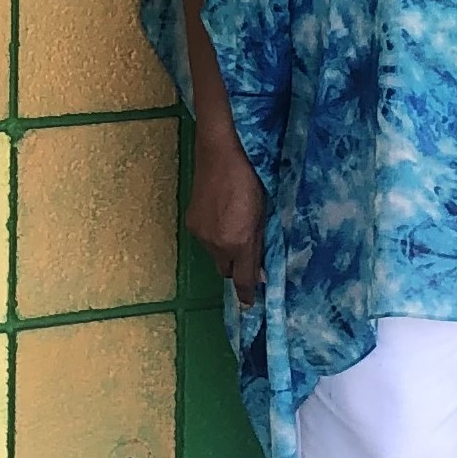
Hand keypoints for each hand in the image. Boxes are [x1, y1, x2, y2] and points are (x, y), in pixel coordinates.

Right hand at [186, 131, 267, 307]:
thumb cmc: (253, 179)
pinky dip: (214, 236)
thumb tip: (260, 270)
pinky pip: (205, 240)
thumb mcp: (265, 213)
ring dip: (225, 250)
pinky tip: (221, 217)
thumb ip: (261, 244)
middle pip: (226, 270)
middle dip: (236, 266)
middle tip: (248, 251)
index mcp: (239, 242)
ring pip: (215, 255)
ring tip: (234, 226)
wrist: (221, 152)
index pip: (243, 279)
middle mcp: (217, 243)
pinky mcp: (191, 222)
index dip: (247, 294)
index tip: (250, 305)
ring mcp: (201, 233)